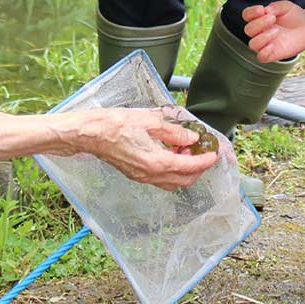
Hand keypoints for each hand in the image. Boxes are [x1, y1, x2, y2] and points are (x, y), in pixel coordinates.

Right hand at [80, 108, 218, 189]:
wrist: (90, 134)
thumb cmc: (115, 124)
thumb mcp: (149, 121)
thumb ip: (174, 131)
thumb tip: (191, 137)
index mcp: (156, 162)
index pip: (189, 166)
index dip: (205, 161)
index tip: (214, 153)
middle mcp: (150, 175)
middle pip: (184, 180)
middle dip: (198, 168)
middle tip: (203, 151)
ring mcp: (142, 177)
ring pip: (173, 182)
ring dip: (185, 170)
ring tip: (186, 150)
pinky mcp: (135, 175)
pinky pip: (161, 179)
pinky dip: (171, 170)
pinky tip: (170, 153)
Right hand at [243, 1, 304, 61]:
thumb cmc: (295, 16)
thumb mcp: (286, 6)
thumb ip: (275, 7)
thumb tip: (265, 10)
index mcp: (260, 18)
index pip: (247, 15)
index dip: (251, 13)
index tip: (261, 10)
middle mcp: (260, 31)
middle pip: (248, 30)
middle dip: (258, 23)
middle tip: (272, 18)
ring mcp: (266, 43)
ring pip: (253, 44)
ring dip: (262, 37)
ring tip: (277, 31)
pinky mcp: (273, 54)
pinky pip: (261, 57)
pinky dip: (264, 52)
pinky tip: (273, 45)